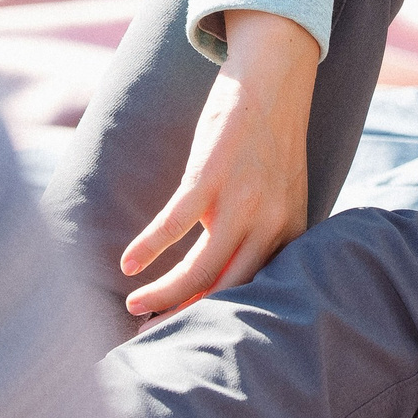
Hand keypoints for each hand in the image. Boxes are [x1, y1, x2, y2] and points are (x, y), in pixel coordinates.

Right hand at [122, 9, 317, 317]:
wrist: (273, 80)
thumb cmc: (269, 142)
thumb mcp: (280, 196)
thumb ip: (264, 237)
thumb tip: (228, 275)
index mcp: (289, 233)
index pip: (257, 291)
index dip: (223, 317)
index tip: (195, 337)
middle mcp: (270, 224)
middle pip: (228, 289)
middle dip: (189, 317)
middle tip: (156, 337)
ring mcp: (242, 200)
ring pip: (201, 268)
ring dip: (164, 293)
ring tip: (135, 308)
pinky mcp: (211, 175)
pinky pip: (175, 223)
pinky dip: (149, 246)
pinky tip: (128, 264)